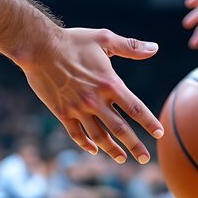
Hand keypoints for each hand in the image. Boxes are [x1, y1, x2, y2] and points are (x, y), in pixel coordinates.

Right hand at [22, 28, 162, 164]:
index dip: (149, 123)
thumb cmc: (72, 40)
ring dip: (112, 150)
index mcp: (109, 84)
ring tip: (122, 159)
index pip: (135, 108)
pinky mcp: (62, 112)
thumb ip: (130, 46)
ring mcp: (78, 109)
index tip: (159, 133)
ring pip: (99, 136)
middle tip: (144, 159)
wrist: (38, 47)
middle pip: (120, 129)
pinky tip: (94, 149)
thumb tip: (155, 48)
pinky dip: (86, 144)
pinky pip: (76, 134)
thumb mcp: (104, 38)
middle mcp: (95, 100)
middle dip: (134, 146)